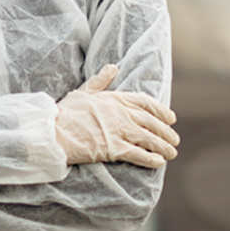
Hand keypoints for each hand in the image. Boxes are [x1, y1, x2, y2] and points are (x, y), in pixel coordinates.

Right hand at [54, 64, 178, 168]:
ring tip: (171, 153)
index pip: (145, 102)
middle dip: (166, 132)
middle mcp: (120, 113)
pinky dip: (151, 159)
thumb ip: (100, 80)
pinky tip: (159, 163)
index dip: (161, 110)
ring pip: (148, 139)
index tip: (171, 117)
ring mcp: (118, 131)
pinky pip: (138, 154)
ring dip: (163, 146)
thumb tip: (112, 67)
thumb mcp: (83, 91)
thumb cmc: (65, 113)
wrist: (54, 131)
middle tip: (175, 140)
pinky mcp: (114, 149)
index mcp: (114, 98)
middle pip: (151, 122)